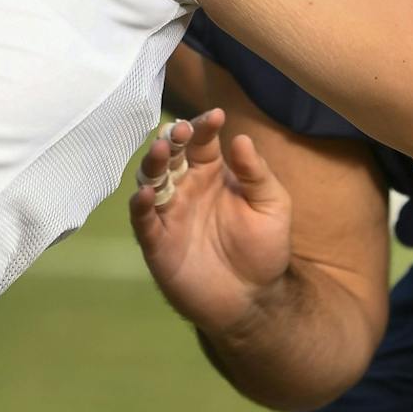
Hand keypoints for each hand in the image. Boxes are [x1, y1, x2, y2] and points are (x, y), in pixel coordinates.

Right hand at [129, 110, 292, 335]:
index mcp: (213, 172)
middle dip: (173, 139)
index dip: (205, 126)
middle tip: (179, 129)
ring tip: (161, 151)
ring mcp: (169, 213)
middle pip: (172, 155)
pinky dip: (141, 206)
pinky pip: (143, 220)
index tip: (215, 115)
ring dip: (153, 164)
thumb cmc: (264, 245)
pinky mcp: (157, 242)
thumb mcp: (271, 204)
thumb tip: (240, 137)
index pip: (203, 141)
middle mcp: (187, 187)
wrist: (253, 296)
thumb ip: (256, 173)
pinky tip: (145, 194)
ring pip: (152, 181)